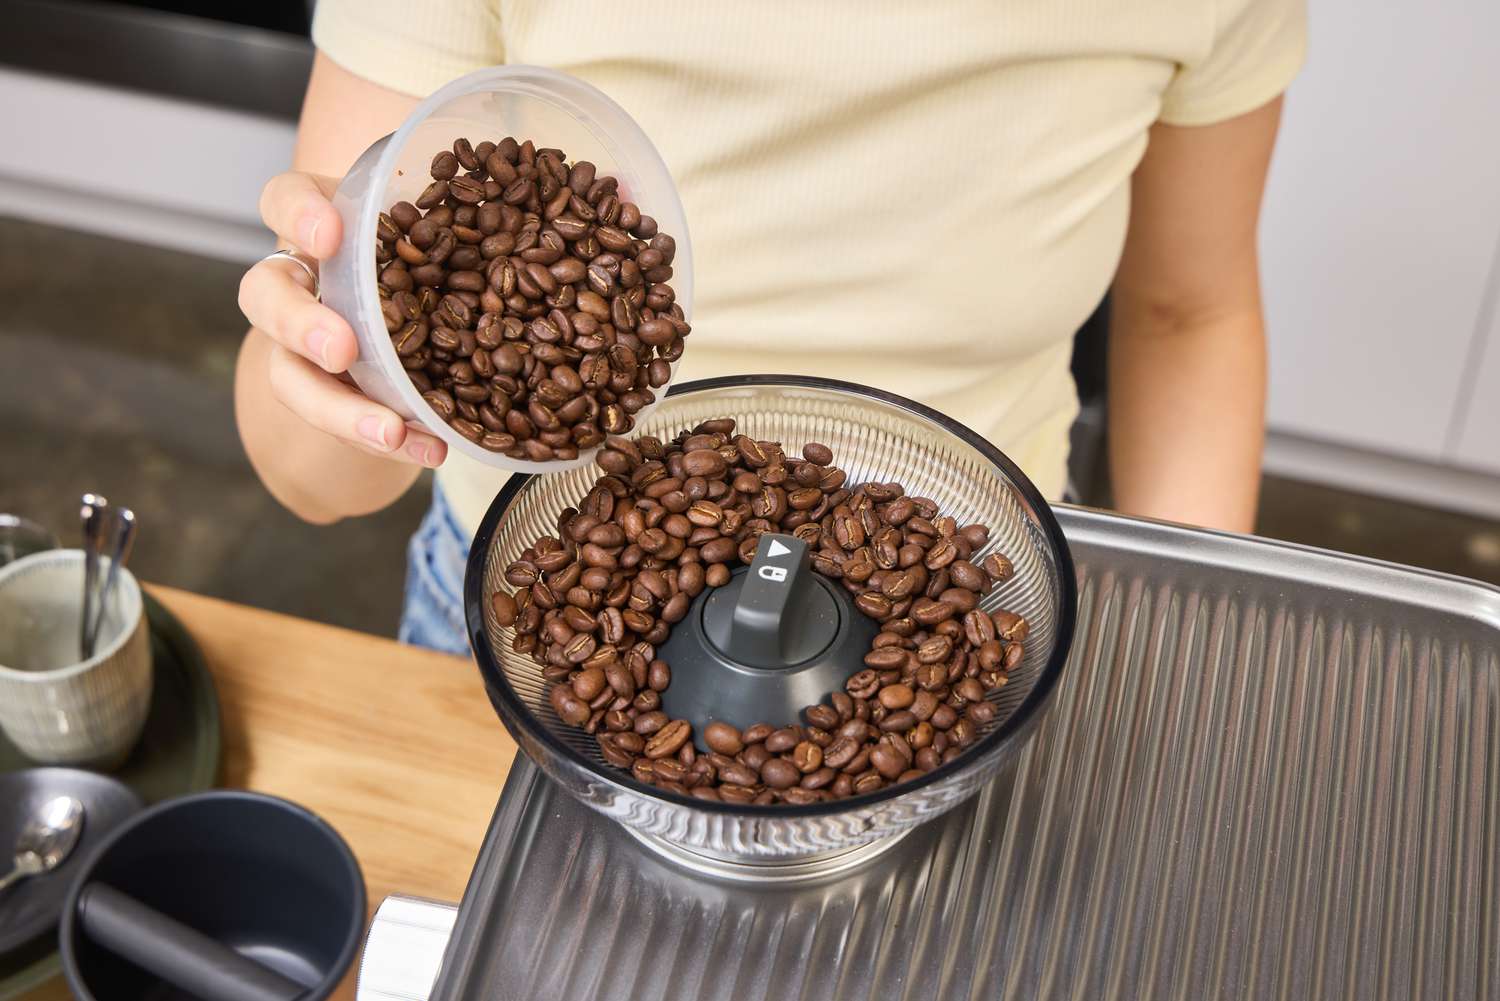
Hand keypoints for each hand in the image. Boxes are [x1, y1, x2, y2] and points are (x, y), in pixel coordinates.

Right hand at [237, 171, 446, 466]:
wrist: (399, 308)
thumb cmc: (421, 246)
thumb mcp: (437, 223)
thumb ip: (459, 212)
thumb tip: (541, 191)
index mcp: (318, 224)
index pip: (283, 202)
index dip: (298, 216)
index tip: (331, 234)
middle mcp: (298, 284)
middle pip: (264, 296)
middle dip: (300, 324)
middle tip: (341, 350)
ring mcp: (303, 346)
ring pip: (290, 377)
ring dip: (339, 409)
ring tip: (388, 432)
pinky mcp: (328, 396)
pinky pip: (345, 422)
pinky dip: (387, 439)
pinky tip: (429, 449)